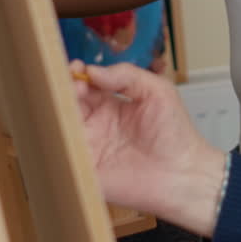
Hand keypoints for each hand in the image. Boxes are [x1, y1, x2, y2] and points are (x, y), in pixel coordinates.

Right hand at [70, 60, 226, 236]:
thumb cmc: (175, 134)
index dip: (77, 75)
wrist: (183, 173)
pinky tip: (63, 130)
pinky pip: (63, 157)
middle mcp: (95, 125)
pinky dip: (57, 144)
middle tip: (73, 85)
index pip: (84, 85)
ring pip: (60, 127)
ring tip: (66, 103)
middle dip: (65, 91)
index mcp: (110, 105)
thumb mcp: (157, 90)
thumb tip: (92, 70)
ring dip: (57, 114)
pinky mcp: (86, 171)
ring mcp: (89, 148)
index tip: (76, 67)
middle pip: (67, 104)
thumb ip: (127, 75)